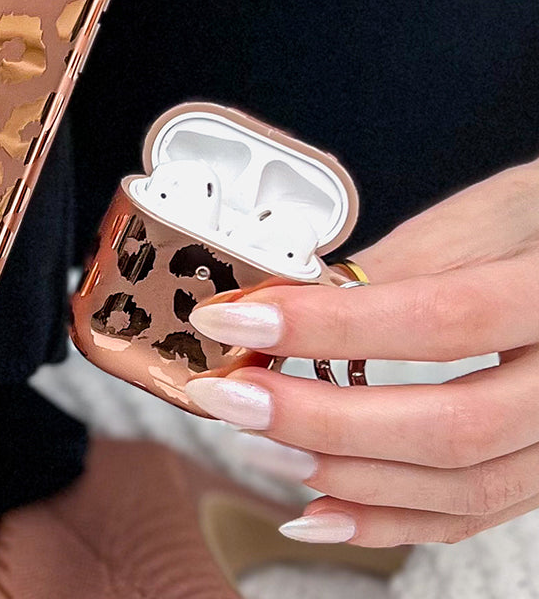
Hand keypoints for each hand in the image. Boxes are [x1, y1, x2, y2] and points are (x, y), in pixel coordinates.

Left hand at [185, 160, 538, 546]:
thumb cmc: (535, 227)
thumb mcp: (478, 220)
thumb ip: (394, 267)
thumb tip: (287, 301)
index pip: (438, 320)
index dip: (327, 326)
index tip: (236, 321)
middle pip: (449, 428)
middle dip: (320, 419)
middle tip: (230, 396)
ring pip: (462, 486)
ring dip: (344, 474)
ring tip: (255, 443)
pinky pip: (471, 515)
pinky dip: (388, 519)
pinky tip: (317, 505)